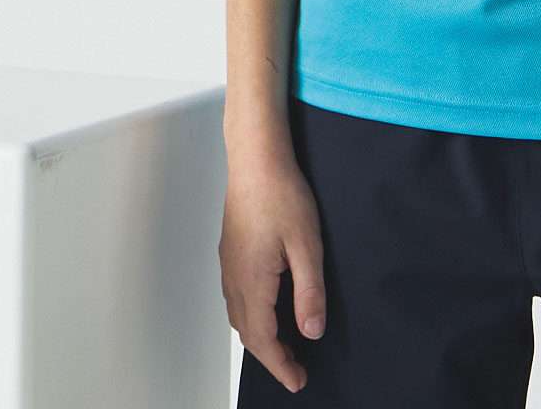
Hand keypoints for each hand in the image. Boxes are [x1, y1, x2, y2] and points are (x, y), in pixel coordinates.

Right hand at [219, 152, 327, 394]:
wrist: (256, 159)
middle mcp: (234, 279)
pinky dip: (252, 315)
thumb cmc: (282, 195)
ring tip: (284, 344)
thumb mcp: (307, 245)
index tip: (298, 381)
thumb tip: (312, 331)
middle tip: (295, 369)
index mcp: (252, 283)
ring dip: (259, 336)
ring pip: (239, 316)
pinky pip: (237, 297)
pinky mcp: (230, 251)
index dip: (281, 365)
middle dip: (271, 356)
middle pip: (248, 333)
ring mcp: (228, 265)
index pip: (263, 340)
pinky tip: (267, 306)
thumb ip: (309, 291)